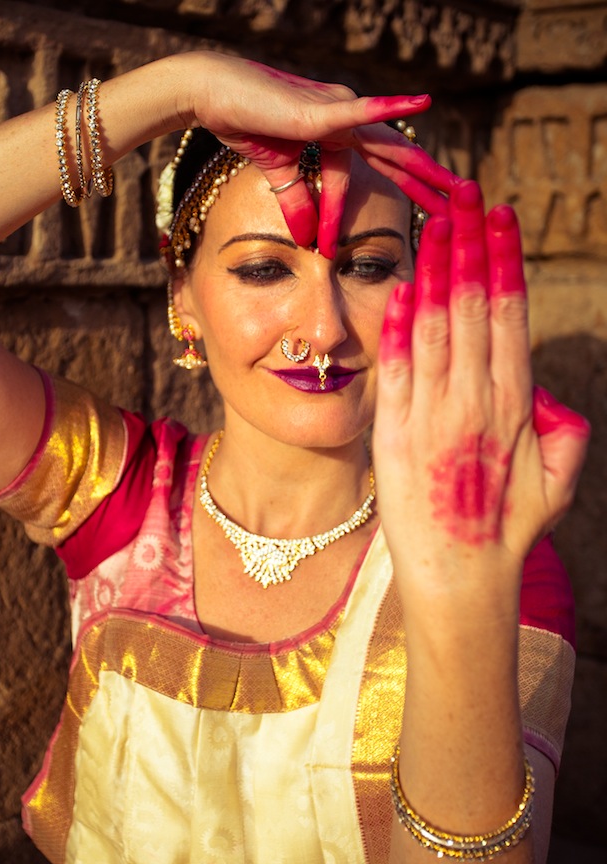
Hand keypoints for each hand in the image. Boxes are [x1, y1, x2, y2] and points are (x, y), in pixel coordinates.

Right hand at [190, 56, 456, 254]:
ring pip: (388, 143)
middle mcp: (346, 118)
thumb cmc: (244, 122)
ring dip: (422, 166)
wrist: (213, 94)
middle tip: (464, 204)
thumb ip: (297, 200)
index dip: (403, 192)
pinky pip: (361, 112)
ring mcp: (337, 110)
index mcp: (338, 134)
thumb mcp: (278, 174)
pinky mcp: (320, 110)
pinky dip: (391, 109)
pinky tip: (423, 103)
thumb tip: (308, 237)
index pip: (379, 168)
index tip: (428, 219)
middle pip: (396, 156)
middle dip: (429, 182)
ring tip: (453, 185)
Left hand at [372, 181, 589, 594]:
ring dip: (434, 270)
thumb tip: (548, 392)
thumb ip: (561, 429)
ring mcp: (431, 417)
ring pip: (434, 328)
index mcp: (514, 406)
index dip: (502, 263)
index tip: (500, 220)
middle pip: (471, 307)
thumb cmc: (508, 532)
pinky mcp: (394, 436)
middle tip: (466, 192)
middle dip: (470, 245)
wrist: (459, 580)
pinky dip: (398, 327)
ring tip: (436, 221)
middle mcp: (473, 402)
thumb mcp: (557, 482)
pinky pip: (397, 371)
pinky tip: (400, 287)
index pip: (508, 317)